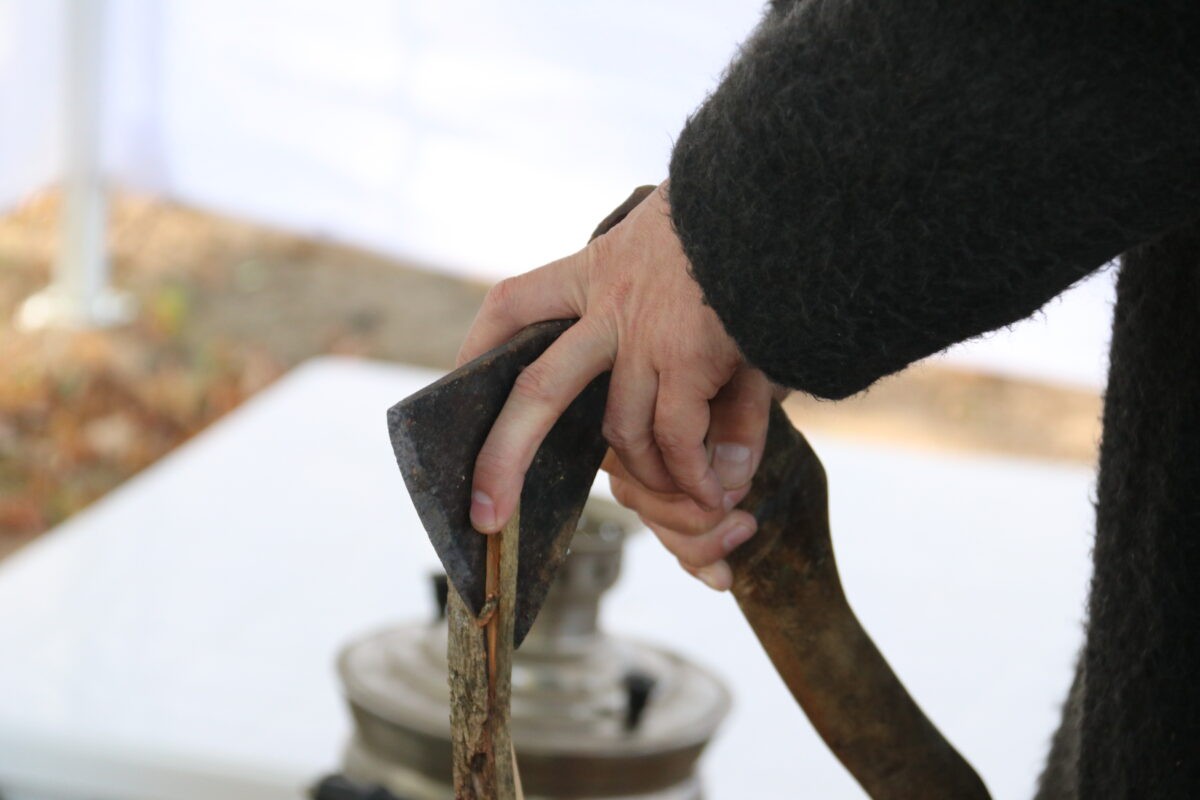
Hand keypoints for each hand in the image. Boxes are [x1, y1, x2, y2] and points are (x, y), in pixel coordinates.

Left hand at [457, 182, 772, 535]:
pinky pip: (681, 438)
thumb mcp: (673, 232)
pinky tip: (717, 490)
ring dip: (652, 476)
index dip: (482, 345)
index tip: (461, 379)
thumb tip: (672, 361)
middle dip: (504, 457)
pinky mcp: (694, 355)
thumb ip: (656, 288)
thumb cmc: (738, 213)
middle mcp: (609, 305)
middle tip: (484, 510)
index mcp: (595, 267)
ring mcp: (648, 334)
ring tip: (691, 499)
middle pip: (538, 391)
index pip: (514, 303)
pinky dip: (696, 474)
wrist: (784, 186)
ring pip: (622, 432)